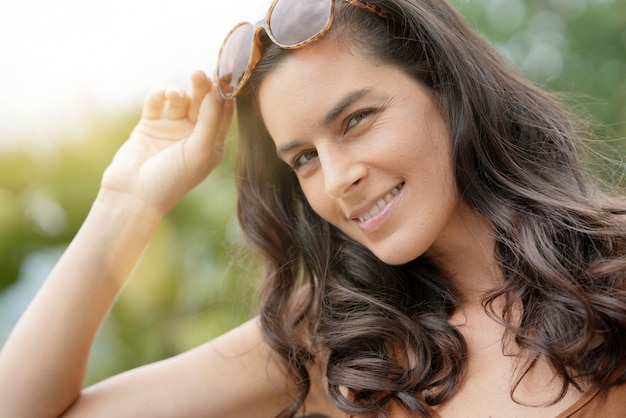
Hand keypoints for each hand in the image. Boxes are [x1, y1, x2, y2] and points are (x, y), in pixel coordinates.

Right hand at [100, 70, 233, 215]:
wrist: (132, 195)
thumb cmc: (172, 180)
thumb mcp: (198, 151)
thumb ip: (210, 121)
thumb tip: (219, 91)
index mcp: (212, 145)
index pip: (223, 113)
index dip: (224, 94)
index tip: (223, 74)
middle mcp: (194, 135)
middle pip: (203, 103)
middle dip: (202, 87)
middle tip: (200, 73)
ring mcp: (171, 129)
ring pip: (180, 100)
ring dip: (179, 92)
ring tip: (175, 95)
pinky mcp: (149, 125)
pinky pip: (156, 102)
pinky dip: (158, 95)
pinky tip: (160, 96)